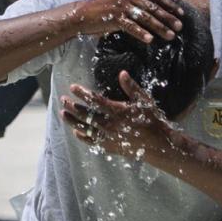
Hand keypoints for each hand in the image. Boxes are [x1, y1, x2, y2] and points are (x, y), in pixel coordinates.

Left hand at [60, 71, 178, 159]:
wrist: (159, 145)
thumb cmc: (152, 120)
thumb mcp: (145, 101)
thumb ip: (132, 87)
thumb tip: (121, 73)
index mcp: (119, 111)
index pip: (96, 100)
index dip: (83, 93)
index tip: (72, 87)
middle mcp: (111, 124)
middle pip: (87, 114)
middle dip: (73, 106)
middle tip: (63, 99)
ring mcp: (109, 137)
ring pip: (86, 128)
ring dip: (73, 120)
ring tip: (63, 113)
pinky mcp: (110, 147)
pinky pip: (92, 141)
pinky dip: (83, 136)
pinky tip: (76, 131)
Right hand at [74, 0, 183, 43]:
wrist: (82, 13)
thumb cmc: (103, 8)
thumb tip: (157, 0)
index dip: (170, 5)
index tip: (181, 14)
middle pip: (154, 8)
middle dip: (169, 18)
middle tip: (180, 27)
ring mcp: (122, 6)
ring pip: (146, 18)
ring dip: (160, 28)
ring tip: (170, 36)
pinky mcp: (114, 17)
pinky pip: (131, 27)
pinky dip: (142, 34)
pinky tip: (150, 41)